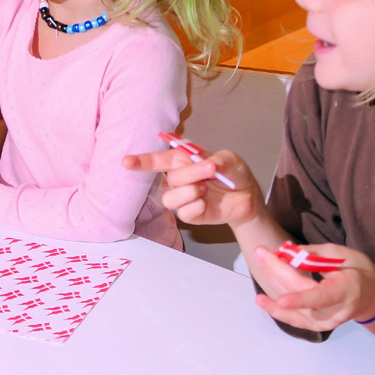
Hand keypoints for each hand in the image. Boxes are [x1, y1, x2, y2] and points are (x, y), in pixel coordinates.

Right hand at [122, 145, 264, 228]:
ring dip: (190, 192)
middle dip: (191, 173)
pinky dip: (196, 206)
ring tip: (206, 189)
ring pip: (170, 199)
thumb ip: (217, 159)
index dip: (141, 162)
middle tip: (211, 169)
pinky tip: (207, 203)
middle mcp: (178, 180)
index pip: (157, 161)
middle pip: (170, 179)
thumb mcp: (229, 159)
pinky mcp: (191, 215)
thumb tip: (204, 162)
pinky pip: (184, 214)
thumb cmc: (233, 173)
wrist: (247, 195)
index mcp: (182, 161)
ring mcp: (183, 198)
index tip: (126, 162)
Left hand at [249, 243, 374, 330]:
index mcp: (346, 292)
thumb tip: (288, 252)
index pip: (321, 297)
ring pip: (292, 305)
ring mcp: (323, 323)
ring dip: (272, 283)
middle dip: (277, 272)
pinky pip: (292, 319)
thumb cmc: (359, 272)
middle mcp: (334, 312)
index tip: (281, 300)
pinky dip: (275, 309)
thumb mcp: (345, 256)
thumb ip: (316, 255)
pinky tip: (261, 300)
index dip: (300, 299)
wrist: (370, 297)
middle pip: (300, 293)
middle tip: (260, 252)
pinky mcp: (314, 326)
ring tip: (260, 261)